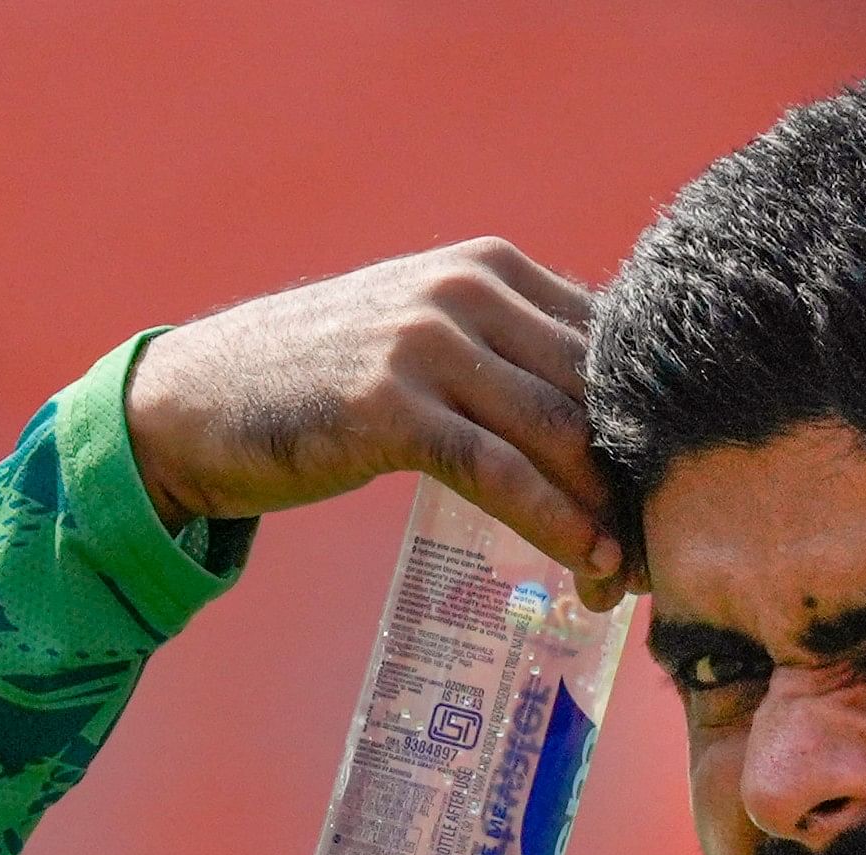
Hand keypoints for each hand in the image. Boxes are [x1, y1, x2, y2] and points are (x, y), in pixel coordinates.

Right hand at [125, 239, 627, 607]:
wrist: (194, 402)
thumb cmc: (319, 384)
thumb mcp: (424, 341)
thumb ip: (504, 356)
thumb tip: (603, 419)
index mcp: (490, 267)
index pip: (609, 342)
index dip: (649, 424)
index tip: (670, 496)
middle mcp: (467, 287)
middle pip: (596, 388)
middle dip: (637, 475)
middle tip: (659, 552)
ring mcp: (426, 341)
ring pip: (558, 430)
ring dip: (604, 511)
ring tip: (625, 576)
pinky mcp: (388, 404)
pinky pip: (497, 469)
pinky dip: (551, 521)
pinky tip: (582, 564)